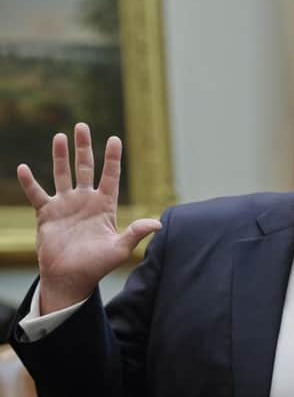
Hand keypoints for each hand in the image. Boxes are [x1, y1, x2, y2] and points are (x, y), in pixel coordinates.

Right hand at [17, 123, 161, 313]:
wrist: (70, 279)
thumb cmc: (97, 265)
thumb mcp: (119, 248)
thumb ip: (136, 233)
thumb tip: (158, 224)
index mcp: (105, 206)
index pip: (110, 176)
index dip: (112, 158)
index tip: (114, 139)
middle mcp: (85, 201)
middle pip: (85, 168)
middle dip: (84, 147)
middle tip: (82, 126)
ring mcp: (66, 205)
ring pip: (62, 174)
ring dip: (60, 156)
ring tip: (59, 136)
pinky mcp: (47, 214)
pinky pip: (37, 194)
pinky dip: (30, 182)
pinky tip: (23, 168)